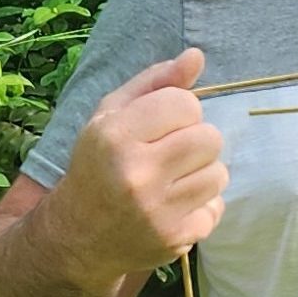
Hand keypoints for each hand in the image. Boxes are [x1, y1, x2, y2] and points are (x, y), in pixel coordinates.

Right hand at [52, 46, 225, 278]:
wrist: (78, 237)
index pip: (185, 104)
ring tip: (173, 179)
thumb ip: (154, 83)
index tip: (162, 126)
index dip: (180, 111)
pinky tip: (174, 206)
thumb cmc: (98, 165)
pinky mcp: (176, 240)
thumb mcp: (111, 116)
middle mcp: (137, 174)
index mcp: (115, 136)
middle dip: (195, 141)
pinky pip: (216, 207)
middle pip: (210, 138)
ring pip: (219, 174)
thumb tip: (196, 56)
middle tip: (170, 153)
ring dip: (202, 173)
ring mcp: (158, 212)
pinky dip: (201, 205)